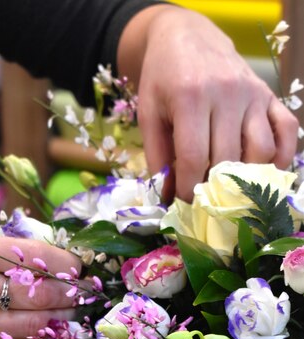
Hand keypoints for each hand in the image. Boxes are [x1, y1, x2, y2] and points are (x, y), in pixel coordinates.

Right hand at [0, 233, 80, 338]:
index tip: (79, 269)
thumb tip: (68, 265)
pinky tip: (40, 329)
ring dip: (59, 319)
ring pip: (33, 324)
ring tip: (68, 313)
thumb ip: (16, 254)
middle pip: (37, 294)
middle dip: (68, 294)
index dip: (64, 265)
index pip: (32, 256)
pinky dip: (35, 338)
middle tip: (81, 294)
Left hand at [118, 6, 298, 200]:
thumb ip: (156, 157)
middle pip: (228, 159)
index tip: (183, 204)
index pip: (195, 158)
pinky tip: (262, 172)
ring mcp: (253, 94)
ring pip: (261, 150)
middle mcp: (227, 94)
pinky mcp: (269, 95)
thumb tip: (167, 197)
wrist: (187, 36)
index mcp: (191, 97)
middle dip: (213, 188)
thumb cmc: (163, 78)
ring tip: (228, 188)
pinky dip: (281, 157)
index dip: (188, 190)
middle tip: (202, 200)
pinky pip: (287, 131)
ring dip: (246, 177)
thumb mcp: (149, 114)